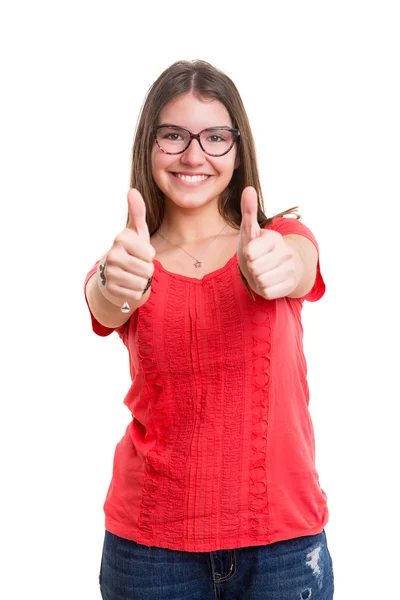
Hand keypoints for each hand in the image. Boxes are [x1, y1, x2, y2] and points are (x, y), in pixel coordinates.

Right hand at [99, 189, 154, 304]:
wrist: (113, 275)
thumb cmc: (131, 251)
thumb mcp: (137, 232)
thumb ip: (138, 212)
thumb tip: (132, 190)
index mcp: (121, 239)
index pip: (150, 254)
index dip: (149, 255)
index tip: (140, 252)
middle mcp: (112, 255)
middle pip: (147, 270)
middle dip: (147, 270)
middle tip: (137, 266)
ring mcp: (110, 273)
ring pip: (142, 283)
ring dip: (142, 281)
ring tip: (133, 275)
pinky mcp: (111, 289)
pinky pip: (135, 294)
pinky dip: (136, 292)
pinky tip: (128, 285)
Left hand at [237, 186, 298, 299]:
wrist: (278, 266)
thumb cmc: (259, 247)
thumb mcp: (250, 230)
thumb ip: (248, 211)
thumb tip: (248, 188)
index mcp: (274, 238)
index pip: (250, 253)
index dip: (247, 255)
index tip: (253, 251)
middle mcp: (285, 253)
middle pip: (254, 269)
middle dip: (252, 268)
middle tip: (257, 263)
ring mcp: (290, 269)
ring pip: (261, 281)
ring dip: (257, 279)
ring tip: (263, 271)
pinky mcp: (289, 285)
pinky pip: (267, 292)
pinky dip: (264, 289)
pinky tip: (269, 281)